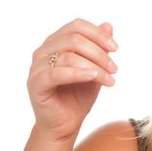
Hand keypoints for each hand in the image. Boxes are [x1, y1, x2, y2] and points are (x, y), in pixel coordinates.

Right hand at [27, 18, 117, 141]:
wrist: (65, 125)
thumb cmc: (77, 97)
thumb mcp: (94, 69)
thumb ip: (99, 48)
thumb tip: (108, 25)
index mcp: (55, 43)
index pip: (76, 26)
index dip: (98, 34)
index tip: (116, 48)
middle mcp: (43, 51)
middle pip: (74, 39)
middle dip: (99, 52)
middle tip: (114, 68)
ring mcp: (37, 67)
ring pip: (68, 56)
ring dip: (95, 66)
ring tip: (109, 79)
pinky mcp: (35, 84)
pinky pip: (56, 74)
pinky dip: (78, 74)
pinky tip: (94, 77)